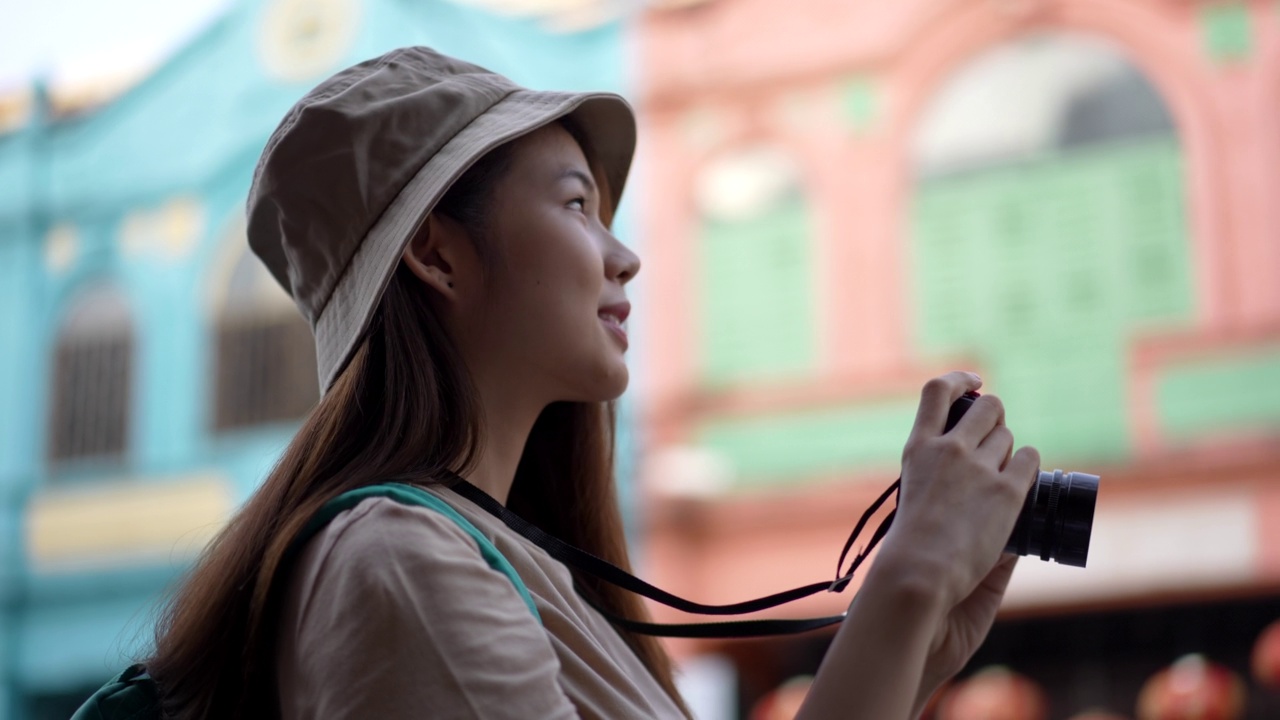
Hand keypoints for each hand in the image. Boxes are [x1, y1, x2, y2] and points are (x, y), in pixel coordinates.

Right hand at [880, 372, 1039, 713]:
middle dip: (995, 419)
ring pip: (1009, 436)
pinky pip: (1029, 461)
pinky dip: (1027, 469)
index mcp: (917, 451)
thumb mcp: (911, 502)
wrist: (918, 575)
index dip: (960, 380)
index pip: (937, 391)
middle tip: (994, 443)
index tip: (973, 384)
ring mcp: (978, 467)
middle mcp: (948, 449)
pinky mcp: (1006, 491)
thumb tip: (977, 473)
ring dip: (1008, 454)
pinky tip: (1020, 484)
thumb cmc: (907, 555)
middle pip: (987, 407)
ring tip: (998, 483)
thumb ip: (937, 482)